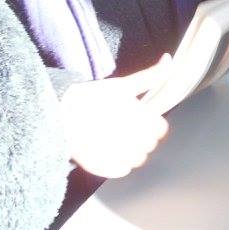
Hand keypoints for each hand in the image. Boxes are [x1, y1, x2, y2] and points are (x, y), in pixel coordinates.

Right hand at [62, 57, 171, 177]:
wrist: (59, 114)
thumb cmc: (93, 97)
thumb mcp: (123, 85)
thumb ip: (152, 75)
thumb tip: (169, 58)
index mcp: (142, 118)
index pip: (161, 129)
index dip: (151, 125)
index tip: (138, 121)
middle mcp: (134, 139)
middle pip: (149, 145)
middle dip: (140, 137)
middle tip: (121, 129)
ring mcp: (120, 156)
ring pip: (137, 160)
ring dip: (130, 152)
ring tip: (113, 140)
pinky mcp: (106, 168)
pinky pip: (122, 171)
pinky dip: (117, 164)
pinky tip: (106, 151)